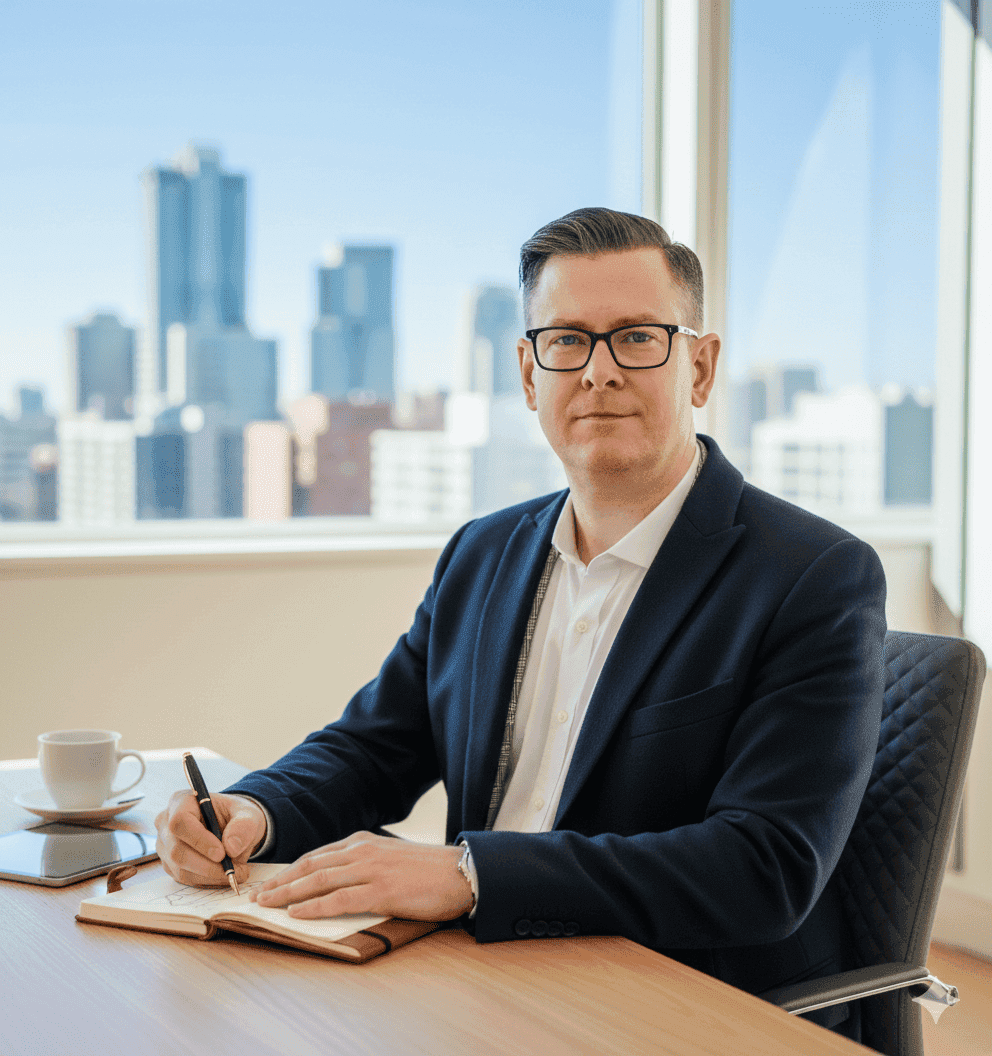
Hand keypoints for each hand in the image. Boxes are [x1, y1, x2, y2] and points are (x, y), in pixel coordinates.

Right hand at [155, 790, 266, 886]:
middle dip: (207, 865)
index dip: (199, 840)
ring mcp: (165, 846)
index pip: (180, 822)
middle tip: (233, 869)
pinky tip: (224, 874)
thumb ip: (244, 826)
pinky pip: (185, 879)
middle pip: (177, 851)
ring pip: (180, 869)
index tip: (222, 853)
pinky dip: (207, 880)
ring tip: (236, 871)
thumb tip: (231, 848)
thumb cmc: (237, 816)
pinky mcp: (170, 864)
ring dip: (210, 876)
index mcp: (182, 801)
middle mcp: (166, 823)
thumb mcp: (249, 814)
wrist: (234, 828)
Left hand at [250, 831, 473, 921]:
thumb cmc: (428, 871)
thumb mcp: (390, 860)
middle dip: (281, 882)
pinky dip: (314, 906)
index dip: (290, 871)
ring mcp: (371, 869)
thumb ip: (364, 866)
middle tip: (257, 896)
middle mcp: (362, 851)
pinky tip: (297, 914)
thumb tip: (337, 884)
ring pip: (319, 880)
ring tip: (266, 905)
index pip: (317, 856)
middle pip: (311, 866)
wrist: (460, 872)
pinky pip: (339, 898)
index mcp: (363, 842)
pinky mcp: (381, 889)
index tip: (271, 882)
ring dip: (288, 894)